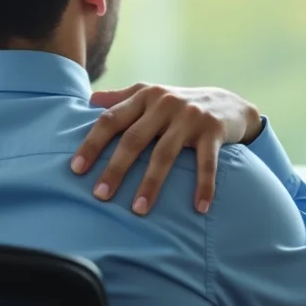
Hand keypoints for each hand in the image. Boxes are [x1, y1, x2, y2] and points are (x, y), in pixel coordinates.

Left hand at [71, 83, 262, 215]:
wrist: (229, 103)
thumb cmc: (179, 105)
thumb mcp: (151, 95)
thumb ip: (121, 98)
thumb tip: (89, 100)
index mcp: (144, 97)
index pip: (111, 120)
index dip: (92, 144)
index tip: (76, 169)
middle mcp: (164, 103)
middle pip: (134, 139)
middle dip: (115, 169)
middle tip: (100, 196)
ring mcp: (189, 117)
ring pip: (164, 154)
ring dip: (151, 184)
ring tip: (139, 210)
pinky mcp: (213, 131)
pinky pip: (206, 163)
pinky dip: (203, 186)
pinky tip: (198, 208)